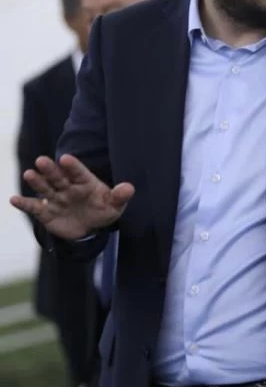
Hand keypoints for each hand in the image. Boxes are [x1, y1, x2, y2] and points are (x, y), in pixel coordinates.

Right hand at [9, 155, 133, 240]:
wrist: (89, 228)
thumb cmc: (103, 210)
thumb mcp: (114, 205)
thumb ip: (120, 196)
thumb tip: (129, 188)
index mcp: (85, 182)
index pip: (78, 172)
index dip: (72, 166)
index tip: (66, 158)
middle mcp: (68, 188)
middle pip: (58, 177)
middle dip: (50, 170)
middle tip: (41, 160)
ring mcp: (56, 199)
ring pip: (45, 189)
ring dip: (37, 182)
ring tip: (29, 174)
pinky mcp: (46, 213)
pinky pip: (34, 208)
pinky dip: (24, 204)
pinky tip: (14, 199)